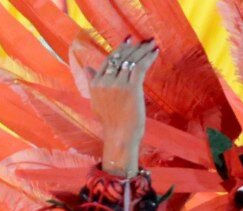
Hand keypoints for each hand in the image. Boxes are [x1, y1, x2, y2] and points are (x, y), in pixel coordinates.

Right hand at [90, 38, 157, 175]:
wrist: (120, 137)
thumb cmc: (111, 123)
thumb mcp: (97, 102)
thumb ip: (92, 83)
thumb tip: (87, 68)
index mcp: (96, 83)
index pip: (109, 60)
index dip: (120, 49)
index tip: (128, 41)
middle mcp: (106, 81)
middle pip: (120, 57)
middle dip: (133, 47)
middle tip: (144, 40)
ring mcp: (118, 84)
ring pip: (131, 60)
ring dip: (143, 50)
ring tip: (152, 43)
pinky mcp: (131, 88)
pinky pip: (140, 67)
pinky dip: (148, 58)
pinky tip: (155, 52)